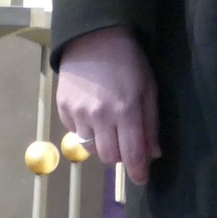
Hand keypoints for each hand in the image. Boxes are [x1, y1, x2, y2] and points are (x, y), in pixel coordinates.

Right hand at [54, 25, 161, 185]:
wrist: (93, 38)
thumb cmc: (129, 61)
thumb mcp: (148, 87)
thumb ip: (151, 122)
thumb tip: (153, 153)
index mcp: (126, 110)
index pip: (131, 154)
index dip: (137, 172)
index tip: (141, 180)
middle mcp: (100, 116)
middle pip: (109, 157)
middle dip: (120, 156)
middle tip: (126, 143)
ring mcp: (78, 113)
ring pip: (91, 148)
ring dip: (103, 143)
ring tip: (108, 123)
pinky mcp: (63, 109)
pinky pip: (75, 132)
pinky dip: (86, 129)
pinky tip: (92, 110)